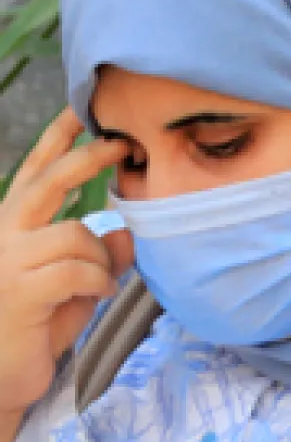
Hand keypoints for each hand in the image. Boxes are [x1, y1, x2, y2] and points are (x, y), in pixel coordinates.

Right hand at [0, 110, 132, 415]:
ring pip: (74, 234)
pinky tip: (96, 295)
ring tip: (100, 281)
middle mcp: (3, 236)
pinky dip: (98, 280)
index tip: (81, 110)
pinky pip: (77, 270)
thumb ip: (99, 258)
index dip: (56, 140)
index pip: (33, 173)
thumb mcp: (75, 288)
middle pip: (47, 183)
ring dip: (100, 257)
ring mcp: (7, 262)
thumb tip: (127, 231)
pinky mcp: (20, 291)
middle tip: (122, 145)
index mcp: (12, 228)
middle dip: (87, 157)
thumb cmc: (35, 330)